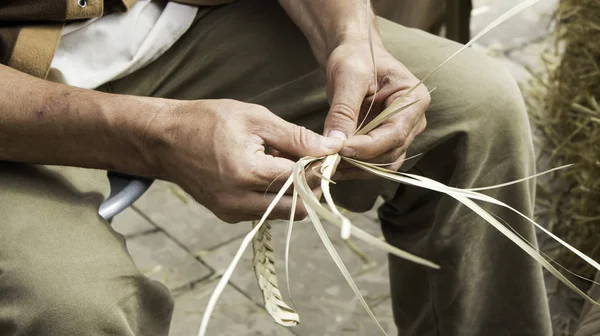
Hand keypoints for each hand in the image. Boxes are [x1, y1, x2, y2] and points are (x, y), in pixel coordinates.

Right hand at [149, 99, 342, 222]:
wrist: (163, 139)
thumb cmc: (206, 121)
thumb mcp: (255, 119)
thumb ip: (295, 137)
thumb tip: (330, 148)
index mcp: (248, 174)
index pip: (302, 182)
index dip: (319, 168)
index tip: (326, 154)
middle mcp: (240, 202)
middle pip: (297, 208)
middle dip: (311, 187)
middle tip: (310, 162)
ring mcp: (232, 212)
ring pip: (282, 213)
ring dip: (293, 193)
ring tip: (285, 164)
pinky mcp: (227, 216)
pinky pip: (264, 212)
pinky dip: (274, 197)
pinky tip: (266, 173)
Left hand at [323, 40, 429, 178]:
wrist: (355, 56)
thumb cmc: (356, 58)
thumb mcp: (348, 77)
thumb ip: (344, 110)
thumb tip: (335, 142)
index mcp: (414, 100)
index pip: (395, 132)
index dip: (368, 146)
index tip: (341, 149)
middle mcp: (414, 121)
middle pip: (390, 152)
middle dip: (360, 159)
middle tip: (328, 159)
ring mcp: (401, 134)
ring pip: (383, 164)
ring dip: (357, 168)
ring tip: (328, 164)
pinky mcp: (385, 142)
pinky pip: (374, 163)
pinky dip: (355, 167)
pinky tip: (334, 164)